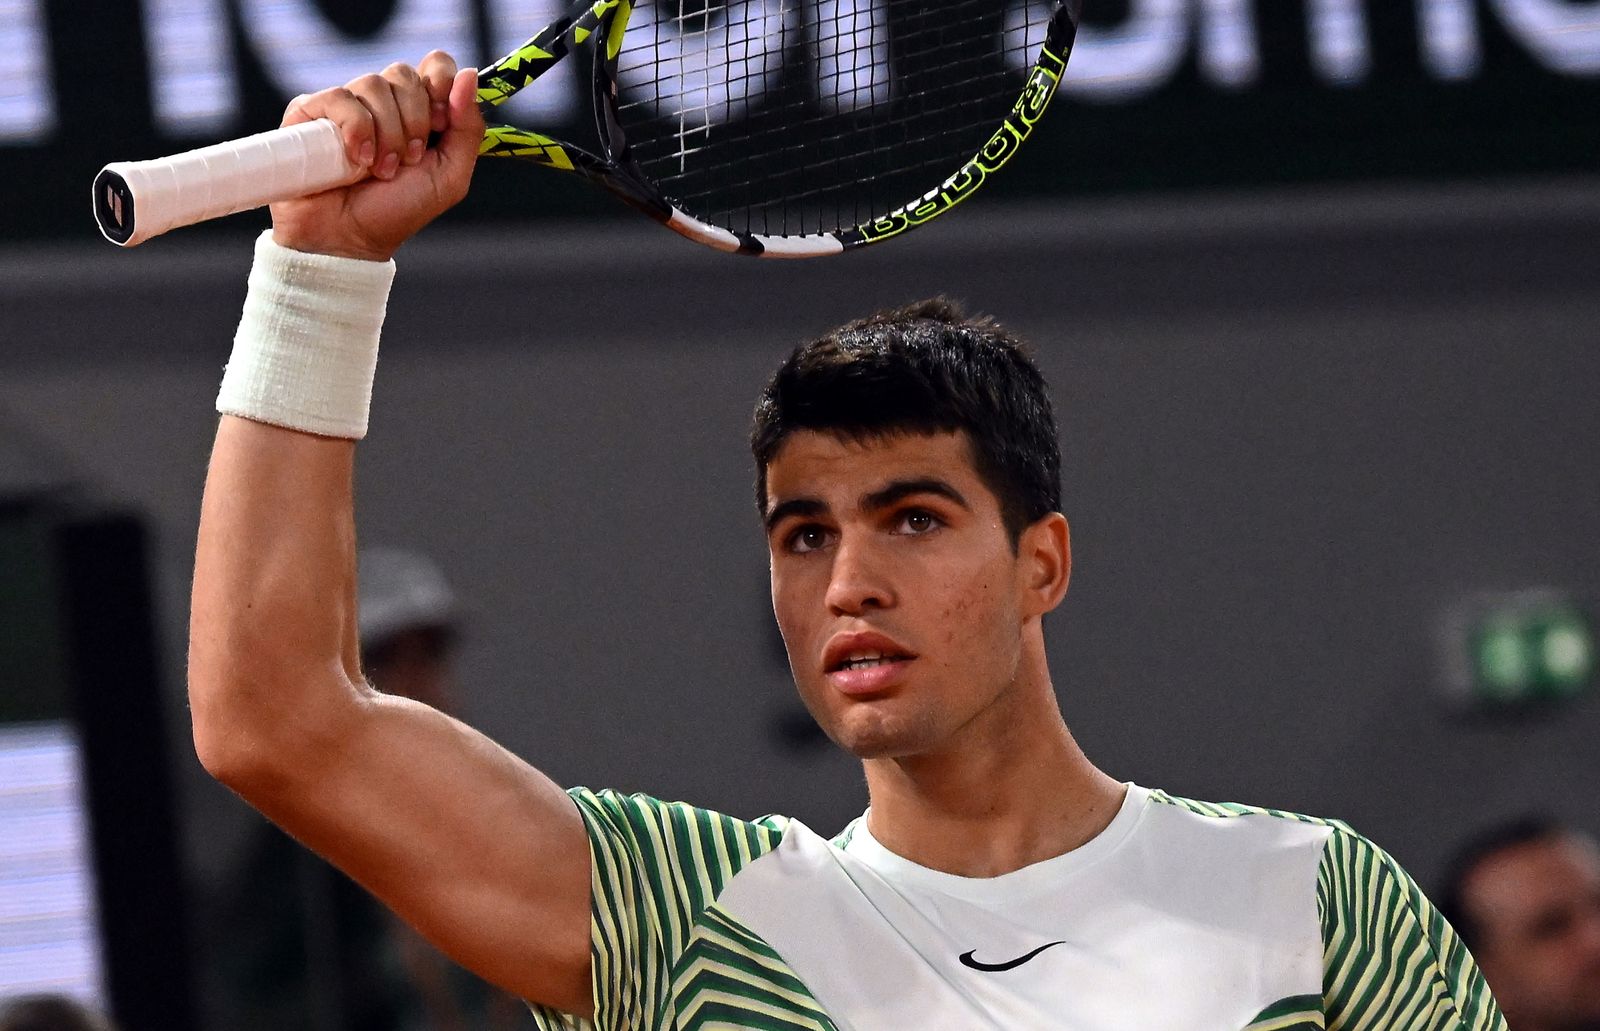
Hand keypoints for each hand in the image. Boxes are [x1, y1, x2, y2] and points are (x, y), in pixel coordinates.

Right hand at [269, 52, 484, 261]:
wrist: (348, 239)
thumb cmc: (397, 211)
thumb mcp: (449, 177)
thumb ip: (468, 128)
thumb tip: (470, 75)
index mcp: (419, 111)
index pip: (436, 65)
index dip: (441, 85)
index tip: (440, 123)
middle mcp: (383, 102)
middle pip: (405, 74)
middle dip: (414, 121)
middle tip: (408, 160)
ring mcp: (347, 104)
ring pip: (374, 83)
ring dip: (386, 133)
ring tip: (380, 169)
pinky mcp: (310, 110)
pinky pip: (340, 97)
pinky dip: (355, 130)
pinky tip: (355, 161)